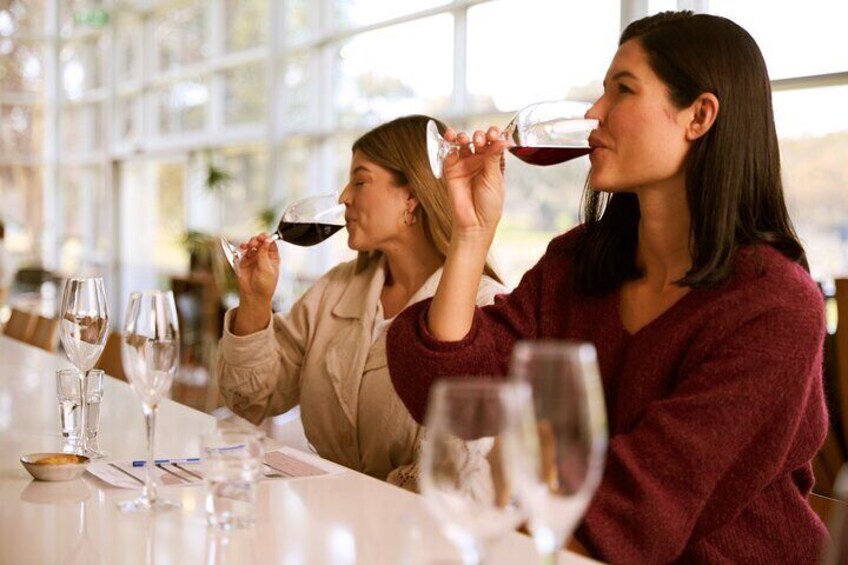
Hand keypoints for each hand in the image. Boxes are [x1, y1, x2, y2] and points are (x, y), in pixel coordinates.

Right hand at [236, 233, 279, 304]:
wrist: (254, 295)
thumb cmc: (264, 285)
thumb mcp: (266, 269)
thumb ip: (264, 254)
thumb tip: (266, 241)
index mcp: (273, 258)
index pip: (271, 244)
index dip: (267, 239)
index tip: (263, 237)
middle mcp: (264, 257)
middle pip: (261, 243)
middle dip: (257, 240)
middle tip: (255, 241)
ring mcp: (254, 258)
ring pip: (252, 246)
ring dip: (250, 243)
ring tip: (249, 245)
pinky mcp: (245, 261)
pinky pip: (244, 252)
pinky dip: (243, 248)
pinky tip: (243, 248)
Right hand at [441, 126, 509, 243]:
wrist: (474, 222)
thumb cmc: (489, 205)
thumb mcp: (495, 179)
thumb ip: (494, 158)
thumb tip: (502, 139)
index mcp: (494, 162)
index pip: (495, 142)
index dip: (495, 135)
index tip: (495, 134)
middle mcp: (479, 161)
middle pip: (479, 139)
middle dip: (479, 136)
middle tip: (480, 141)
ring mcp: (465, 164)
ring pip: (463, 143)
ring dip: (464, 136)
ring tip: (465, 139)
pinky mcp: (451, 169)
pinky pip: (449, 152)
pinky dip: (449, 143)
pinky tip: (452, 139)